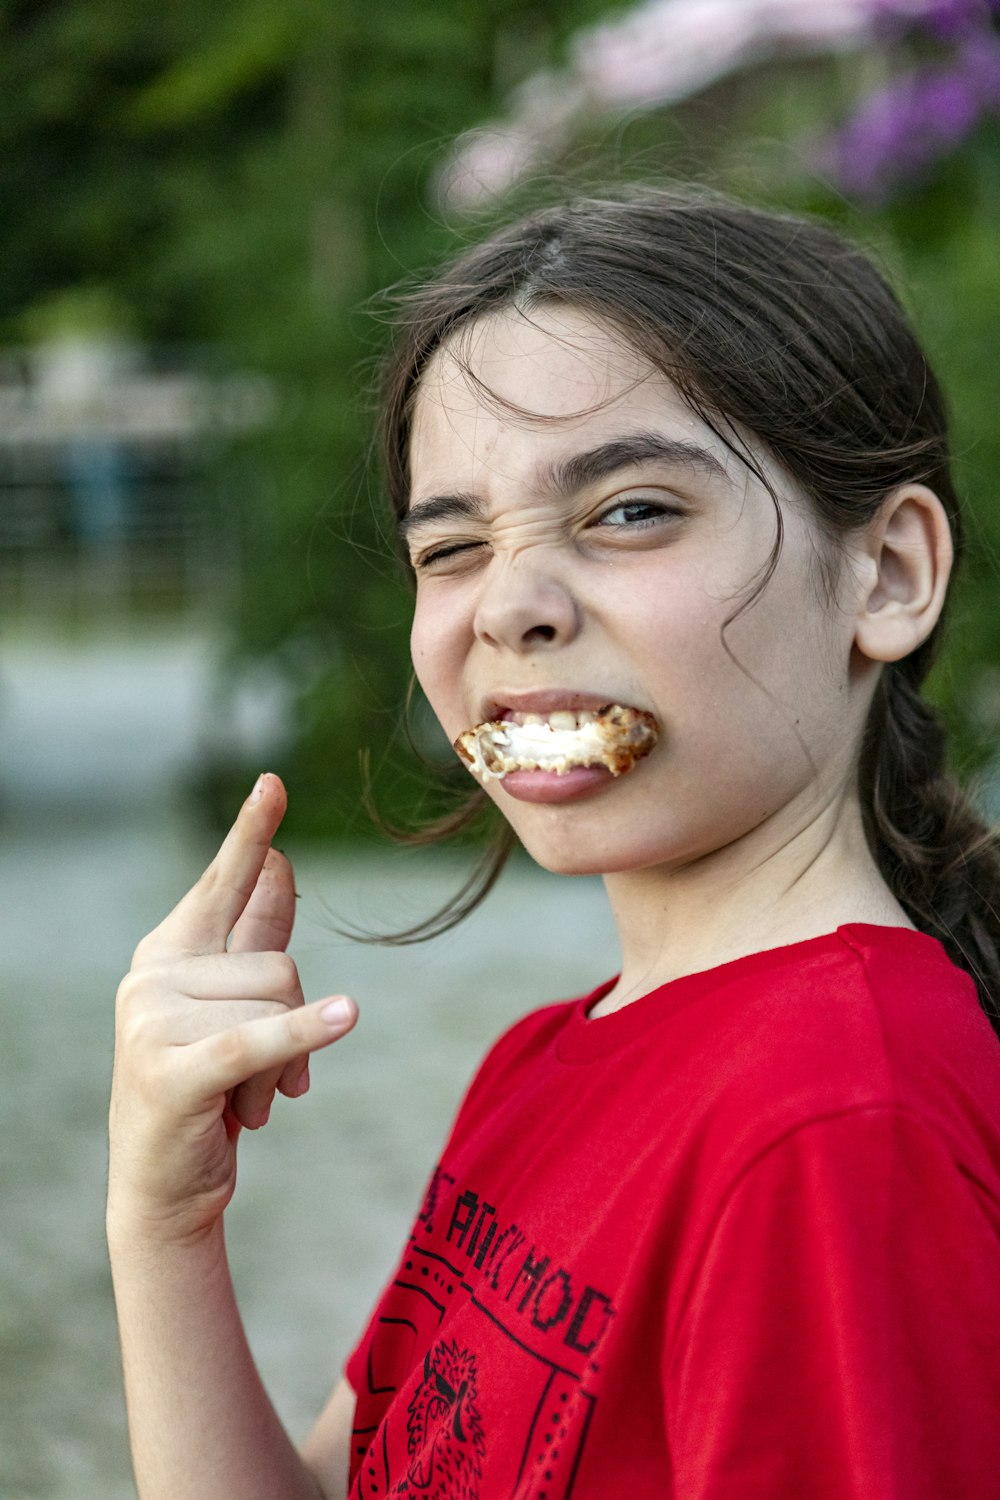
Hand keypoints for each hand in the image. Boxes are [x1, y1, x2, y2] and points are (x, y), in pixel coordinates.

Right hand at [108, 773, 356, 1244]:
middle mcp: (152, 975)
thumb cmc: (209, 1089)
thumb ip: (254, 938)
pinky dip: (304, 1035)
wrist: (165, 1186)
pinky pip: (259, 1040)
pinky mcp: (174, 1071)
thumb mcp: (235, 1008)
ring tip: (248, 1099)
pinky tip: (347, 1016)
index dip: (252, 833)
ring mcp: (153, 1021)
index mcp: (169, 952)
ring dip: (287, 1067)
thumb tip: (282, 864)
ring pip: (280, 1007)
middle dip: (297, 1026)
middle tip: (266, 1077)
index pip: (224, 883)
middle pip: (281, 964)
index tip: (275, 782)